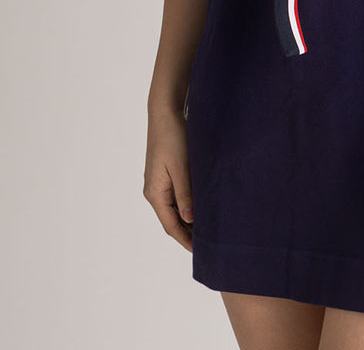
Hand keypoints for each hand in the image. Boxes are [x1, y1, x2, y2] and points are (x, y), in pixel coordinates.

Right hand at [144, 105, 194, 251]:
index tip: (200, 251)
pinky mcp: (166, 174)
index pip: (171, 226)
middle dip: (188, 233)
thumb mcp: (181, 168)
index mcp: (155, 193)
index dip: (185, 240)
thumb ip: (185, 195)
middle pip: (172, 220)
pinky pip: (177, 197)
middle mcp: (154, 191)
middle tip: (209, 244)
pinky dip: (188, 205)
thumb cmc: (173, 137)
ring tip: (208, 230)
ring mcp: (159, 183)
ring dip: (189, 220)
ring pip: (175, 209)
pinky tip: (201, 207)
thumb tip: (189, 220)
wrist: (165, 112)